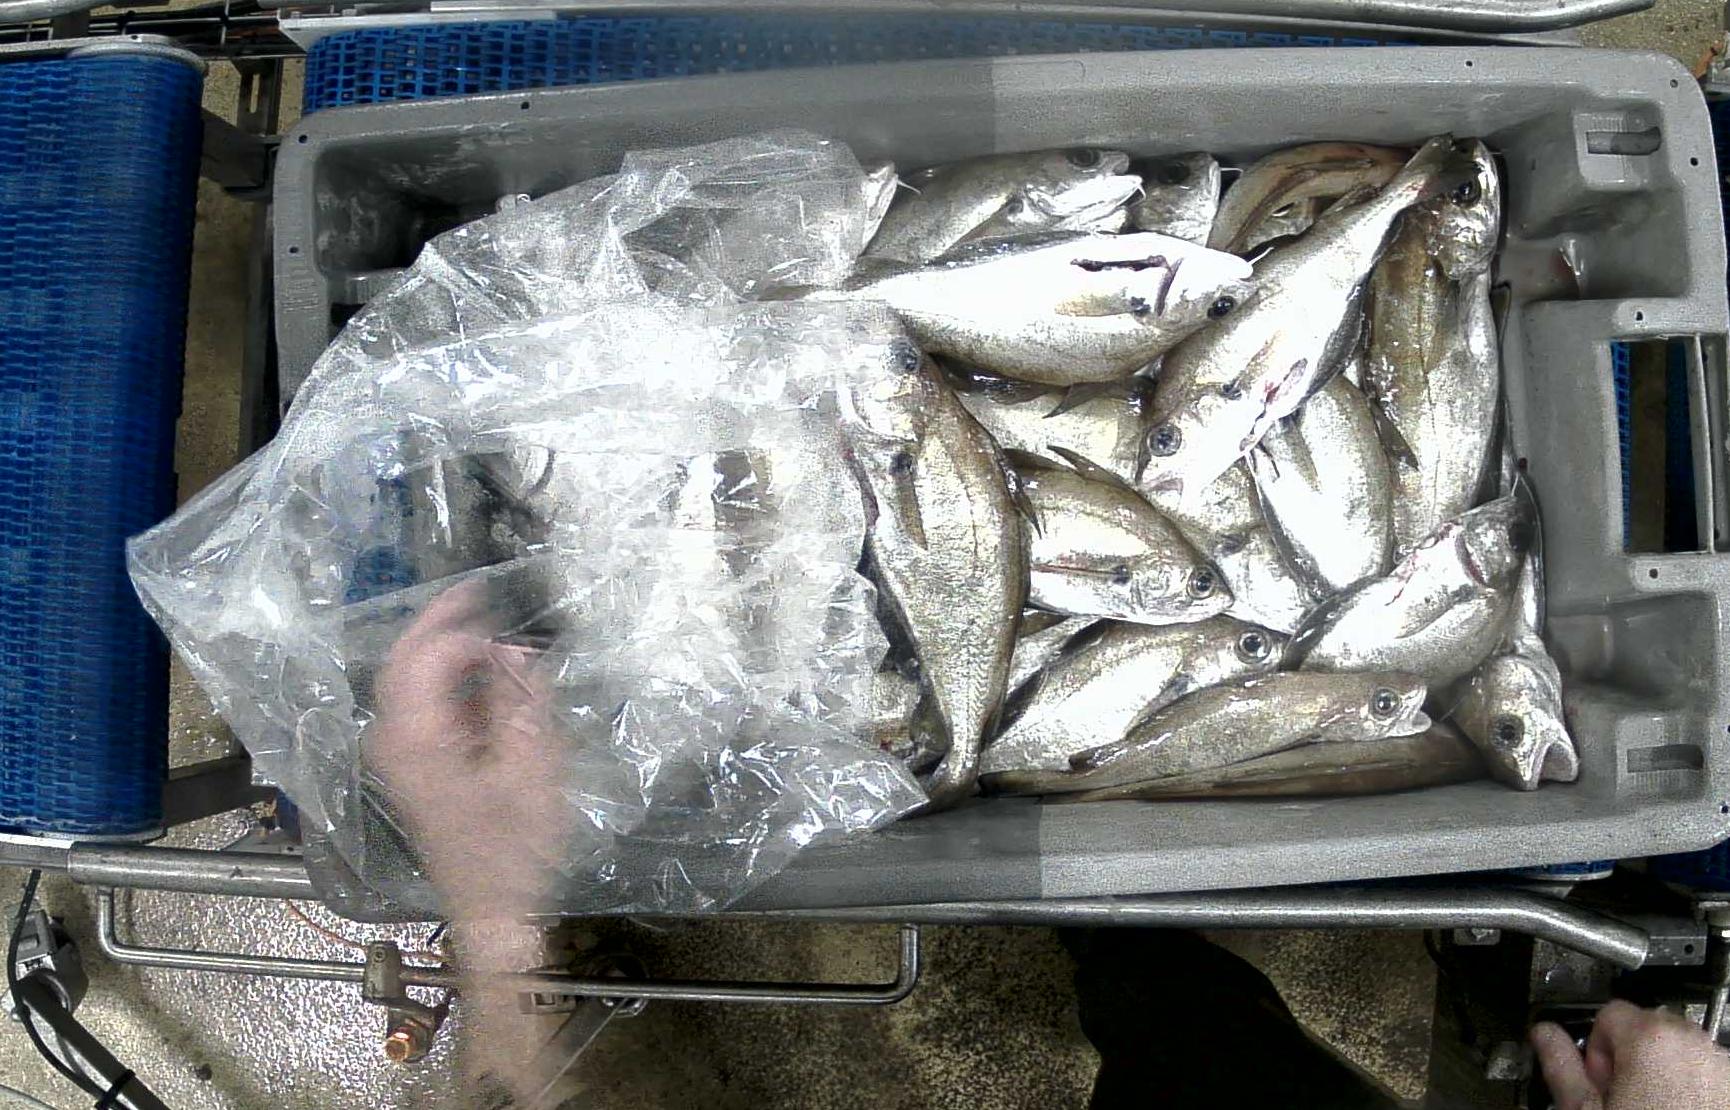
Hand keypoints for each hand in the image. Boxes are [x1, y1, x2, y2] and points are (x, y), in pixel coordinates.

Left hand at [371, 580, 572, 1098]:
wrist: (493, 910)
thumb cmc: (517, 847)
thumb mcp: (535, 769)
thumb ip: (522, 703)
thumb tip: (514, 652)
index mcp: (418, 738)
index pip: (428, 659)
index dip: (466, 635)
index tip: (505, 625)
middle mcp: (394, 741)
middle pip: (401, 662)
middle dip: (437, 622)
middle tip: (475, 591)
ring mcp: (396, 756)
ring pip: (405, 682)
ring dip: (440, 650)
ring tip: (481, 628)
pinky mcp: (410, 768)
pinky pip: (416, 706)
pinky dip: (443, 681)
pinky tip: (477, 675)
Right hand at [1531, 1000, 1729, 1108]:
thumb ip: (1561, 1065)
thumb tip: (1544, 1034)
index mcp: (1649, 1040)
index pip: (1609, 1014)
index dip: (1598, 1050)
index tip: (1602, 1083)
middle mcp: (1692, 1044)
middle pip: (1646, 1029)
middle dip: (1631, 1058)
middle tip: (1624, 1100)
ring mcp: (1721, 1066)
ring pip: (1677, 1050)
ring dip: (1662, 1072)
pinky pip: (1705, 1071)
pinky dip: (1690, 1086)